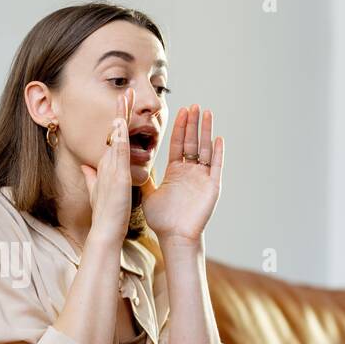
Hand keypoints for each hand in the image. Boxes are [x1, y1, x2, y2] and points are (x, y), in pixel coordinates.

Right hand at [80, 90, 132, 243]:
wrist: (106, 230)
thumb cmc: (105, 212)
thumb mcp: (97, 189)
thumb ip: (92, 177)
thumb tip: (86, 167)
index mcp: (107, 164)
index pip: (113, 137)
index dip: (117, 119)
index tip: (123, 102)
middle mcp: (107, 162)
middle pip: (114, 131)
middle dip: (119, 110)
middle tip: (125, 90)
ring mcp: (111, 168)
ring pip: (116, 137)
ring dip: (120, 116)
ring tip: (124, 97)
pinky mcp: (117, 177)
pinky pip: (119, 154)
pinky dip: (120, 138)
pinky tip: (121, 124)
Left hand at [142, 104, 223, 244]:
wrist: (174, 237)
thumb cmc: (161, 219)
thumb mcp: (147, 193)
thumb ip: (142, 177)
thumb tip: (126, 165)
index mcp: (176, 171)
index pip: (179, 144)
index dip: (180, 128)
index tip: (180, 110)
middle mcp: (190, 172)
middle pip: (193, 143)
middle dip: (193, 124)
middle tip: (193, 106)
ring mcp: (202, 178)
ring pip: (205, 150)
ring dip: (206, 132)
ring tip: (206, 113)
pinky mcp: (212, 187)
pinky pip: (216, 167)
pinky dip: (218, 153)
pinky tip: (218, 139)